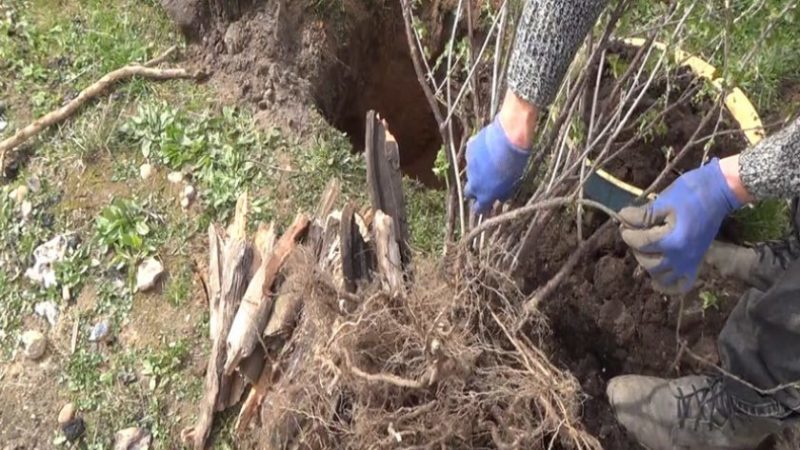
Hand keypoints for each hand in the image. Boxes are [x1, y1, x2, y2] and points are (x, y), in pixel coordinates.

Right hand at [464, 117, 530, 213]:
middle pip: (469, 192)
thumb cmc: (515, 162)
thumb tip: (501, 198)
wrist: (509, 136)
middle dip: (475, 191)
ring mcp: (469, 166)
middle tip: (485, 185)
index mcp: (485, 194)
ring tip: (490, 162)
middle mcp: (474, 183)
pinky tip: (487, 149)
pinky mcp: (468, 150)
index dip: (482, 207)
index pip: (478, 209)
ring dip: (478, 171)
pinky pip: (471, 157)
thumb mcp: (513, 182)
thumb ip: (504, 192)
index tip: (486, 204)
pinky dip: (477, 156)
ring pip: (470, 173)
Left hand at [619, 158, 743, 293]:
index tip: (624, 222)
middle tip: (635, 233)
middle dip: (637, 248)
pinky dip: (668, 284)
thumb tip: (622, 218)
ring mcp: (690, 262)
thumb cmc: (691, 192)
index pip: (641, 243)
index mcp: (673, 241)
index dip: (628, 233)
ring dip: (649, 264)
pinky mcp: (697, 262)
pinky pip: (681, 284)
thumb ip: (642, 215)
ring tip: (647, 248)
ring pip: (661, 276)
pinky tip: (658, 276)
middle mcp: (682, 257)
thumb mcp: (663, 201)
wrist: (720, 191)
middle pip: (648, 262)